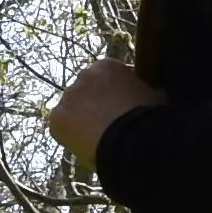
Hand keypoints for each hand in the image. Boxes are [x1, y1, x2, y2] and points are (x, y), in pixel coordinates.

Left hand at [47, 58, 161, 168]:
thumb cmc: (148, 116)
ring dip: (82, 121)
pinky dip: (71, 137)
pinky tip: (87, 146)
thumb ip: (145, 91)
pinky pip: (61, 128)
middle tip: (107, 127)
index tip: (120, 112)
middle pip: (86, 92)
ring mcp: (67, 96)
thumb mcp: (154, 96)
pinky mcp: (56, 117)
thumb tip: (152, 95)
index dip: (113, 97)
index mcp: (106, 66)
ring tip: (98, 140)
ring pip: (73, 110)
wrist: (130, 138)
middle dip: (93, 106)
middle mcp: (83, 75)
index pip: (105, 79)